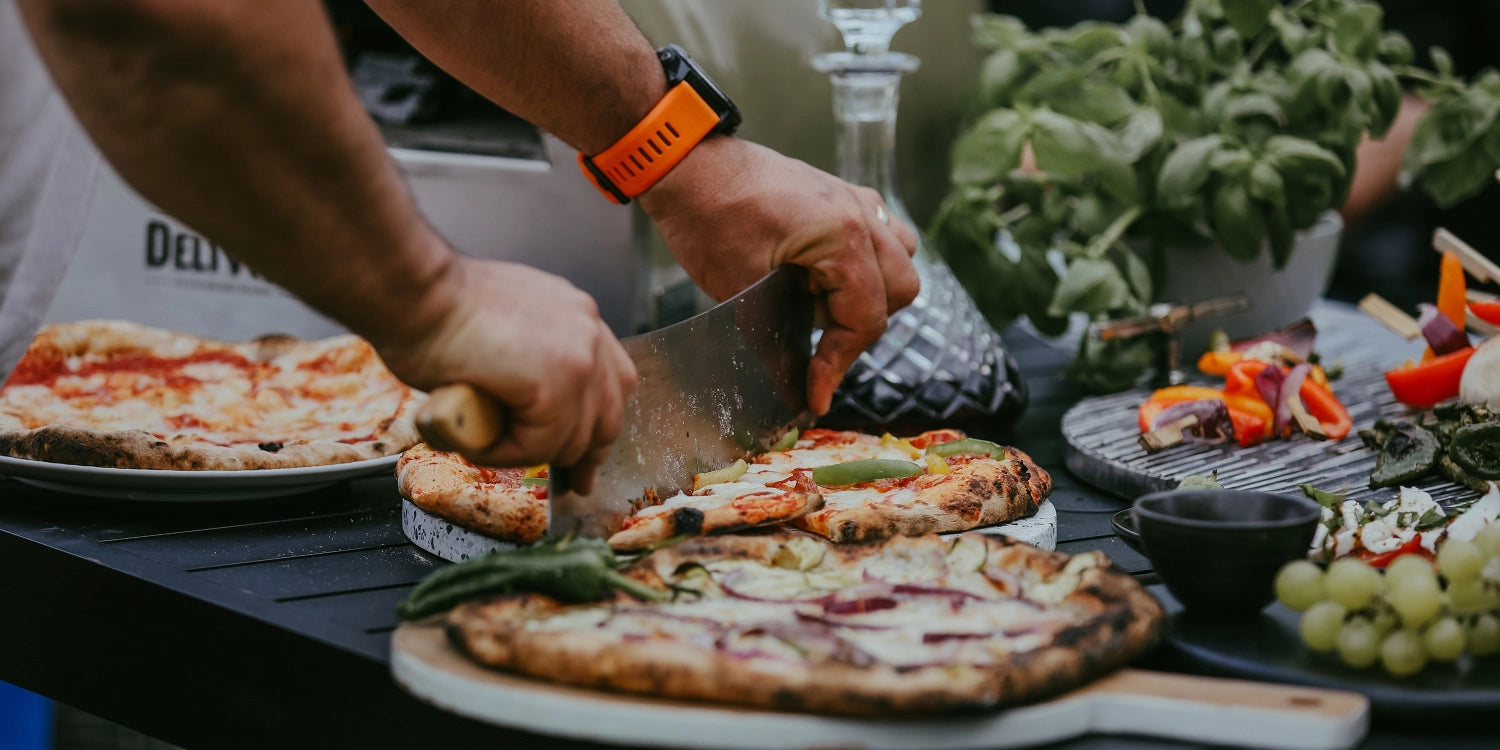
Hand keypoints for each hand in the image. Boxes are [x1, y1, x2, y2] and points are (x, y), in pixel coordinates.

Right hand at [378, 254, 635, 491]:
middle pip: (609, 412)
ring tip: (481, 435)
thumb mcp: (502, 330)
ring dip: (528, 449)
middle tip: (575, 482)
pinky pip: (540, 445)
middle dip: (588, 453)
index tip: (587, 450)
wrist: (414, 291)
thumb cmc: (434, 308)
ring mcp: (578, 359)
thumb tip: (523, 401)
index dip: (598, 421)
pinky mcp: (556, 386)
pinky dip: (505, 451)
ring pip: (572, 438)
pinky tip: (476, 433)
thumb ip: (529, 360)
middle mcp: (588, 332)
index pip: (612, 380)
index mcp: (577, 316)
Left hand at [638, 137, 919, 414]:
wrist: (688, 166)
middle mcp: (861, 214)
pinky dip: (867, 264)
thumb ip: (778, 335)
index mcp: (841, 237)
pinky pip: (881, 235)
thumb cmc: (708, 219)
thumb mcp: (739, 290)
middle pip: (898, 289)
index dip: (839, 364)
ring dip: (873, 293)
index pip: (865, 317)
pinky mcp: (842, 195)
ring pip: (900, 259)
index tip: (816, 395)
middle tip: (818, 348)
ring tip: (824, 307)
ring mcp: (855, 199)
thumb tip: (798, 379)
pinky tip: (826, 278)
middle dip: (860, 327)